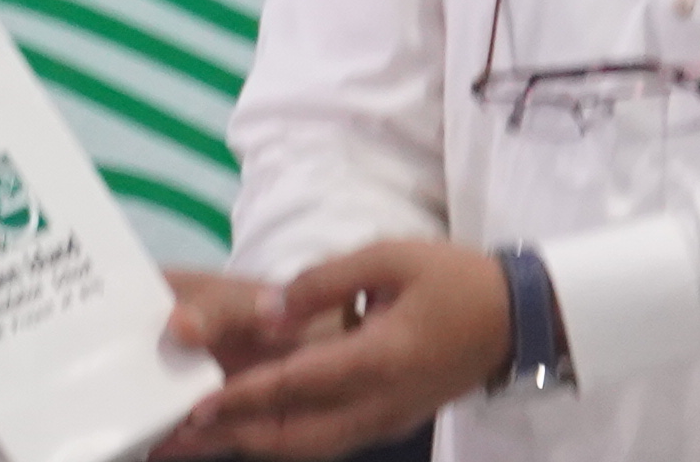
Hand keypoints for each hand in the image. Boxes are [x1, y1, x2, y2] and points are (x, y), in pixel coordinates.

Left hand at [159, 239, 506, 458]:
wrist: (519, 319)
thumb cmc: (456, 279)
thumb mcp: (390, 256)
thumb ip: (323, 281)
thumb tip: (269, 309)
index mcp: (379, 359)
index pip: (298, 384)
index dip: (244, 397)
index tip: (197, 406)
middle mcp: (378, 403)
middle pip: (295, 437)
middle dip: (235, 437)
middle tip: (180, 436)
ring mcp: (385, 420)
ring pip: (309, 446)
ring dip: (255, 442)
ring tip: (204, 437)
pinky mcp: (389, 421)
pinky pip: (327, 439)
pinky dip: (284, 438)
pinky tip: (253, 427)